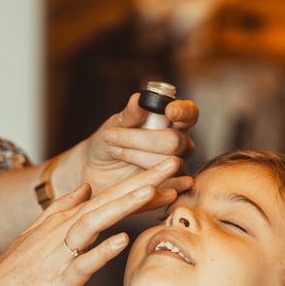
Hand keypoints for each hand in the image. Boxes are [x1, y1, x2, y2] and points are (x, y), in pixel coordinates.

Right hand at [0, 158, 183, 285]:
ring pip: (95, 222)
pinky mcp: (59, 279)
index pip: (108, 196)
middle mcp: (64, 231)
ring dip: (123, 205)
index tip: (166, 168)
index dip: (138, 180)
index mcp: (64, 221)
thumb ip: (62, 209)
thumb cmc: (14, 273)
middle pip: (108, 200)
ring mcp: (60, 253)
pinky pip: (83, 262)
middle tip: (173, 162)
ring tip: (151, 189)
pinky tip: (122, 240)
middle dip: (142, 179)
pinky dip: (102, 250)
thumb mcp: (37, 234)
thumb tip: (86, 188)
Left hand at [55, 93, 197, 206]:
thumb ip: (129, 115)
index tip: (169, 111)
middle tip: (114, 137)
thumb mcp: (114, 126)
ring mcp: (177, 164)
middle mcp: (180, 141)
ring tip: (115, 152)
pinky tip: (138, 179)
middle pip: (175, 140)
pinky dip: (153, 181)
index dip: (182, 112)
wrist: (96, 170)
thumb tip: (138, 99)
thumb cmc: (108, 142)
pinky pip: (169, 185)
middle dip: (142, 139)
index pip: (189, 113)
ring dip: (136, 156)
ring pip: (169, 162)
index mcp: (172, 119)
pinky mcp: (169, 185)